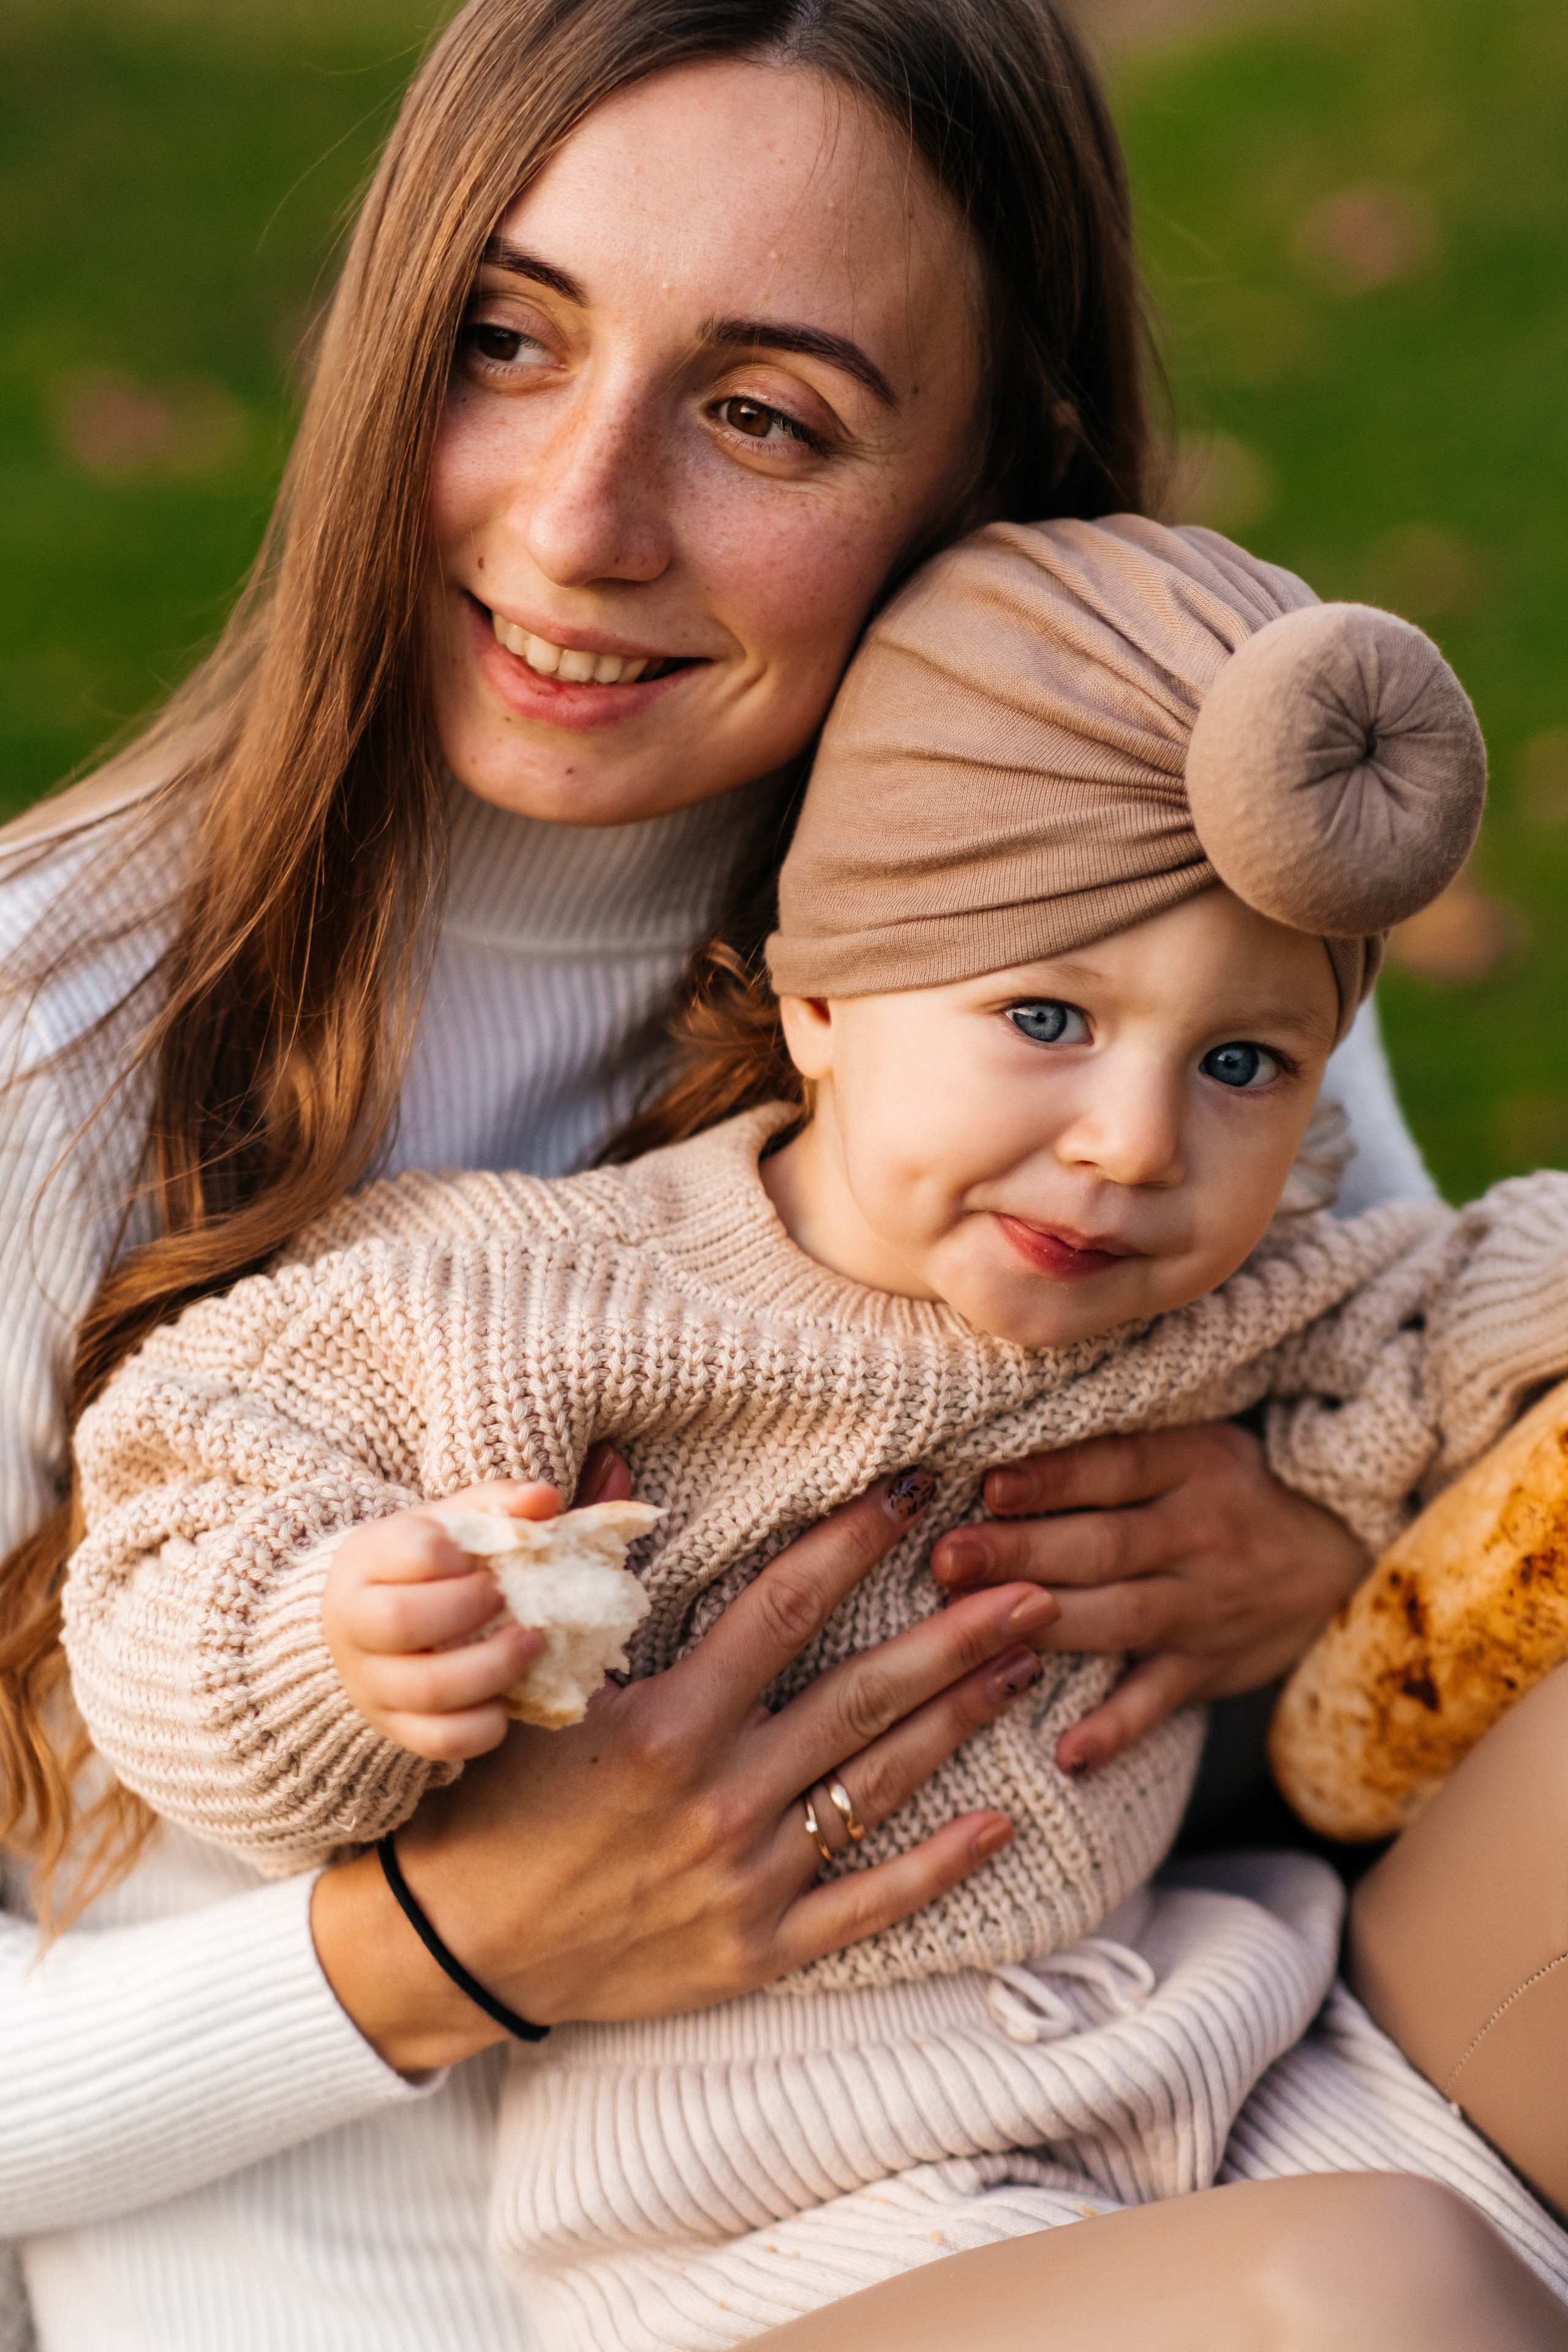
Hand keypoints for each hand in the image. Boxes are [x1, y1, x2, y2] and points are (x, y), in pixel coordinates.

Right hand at [312, 1467, 1059, 2070]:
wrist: (455, 1949)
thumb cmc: (492, 1800)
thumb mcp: (531, 1681)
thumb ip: (588, 1569)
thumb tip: (618, 1457)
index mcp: (666, 1722)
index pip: (783, 1608)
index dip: (853, 1542)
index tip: (914, 1493)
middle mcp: (719, 1797)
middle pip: (862, 1697)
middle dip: (956, 1637)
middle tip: (1034, 1589)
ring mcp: (746, 1878)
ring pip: (878, 1786)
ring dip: (961, 1723)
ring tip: (1029, 1667)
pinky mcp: (757, 1947)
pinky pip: (868, 1902)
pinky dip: (939, 1865)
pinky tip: (1002, 1822)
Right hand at [322, 1481, 555, 1760]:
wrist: (362, 1621)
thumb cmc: (418, 1566)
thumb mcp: (446, 1525)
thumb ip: (497, 1504)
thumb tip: (546, 1499)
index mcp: (367, 1559)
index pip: (410, 1548)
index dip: (458, 1551)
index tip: (485, 1555)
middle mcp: (355, 1625)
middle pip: (404, 1620)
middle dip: (470, 1607)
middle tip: (507, 1597)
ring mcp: (371, 1683)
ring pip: (427, 1687)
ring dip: (492, 1666)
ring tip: (530, 1644)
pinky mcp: (395, 1728)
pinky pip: (439, 1741)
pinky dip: (483, 1726)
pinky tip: (506, 1700)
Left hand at [929, 1422, 1367, 1774]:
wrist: (1344, 1559)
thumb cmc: (1234, 1491)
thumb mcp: (1196, 1446)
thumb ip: (1115, 1448)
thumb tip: (1000, 1453)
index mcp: (1195, 1466)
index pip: (1118, 1466)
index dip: (1055, 1477)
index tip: (988, 1484)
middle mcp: (1200, 1536)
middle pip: (1105, 1545)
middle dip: (1022, 1554)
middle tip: (949, 1559)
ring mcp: (1205, 1607)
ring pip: (1121, 1618)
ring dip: (1046, 1626)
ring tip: (974, 1630)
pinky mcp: (1207, 1669)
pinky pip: (1158, 1703)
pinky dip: (1115, 1729)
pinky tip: (1067, 1751)